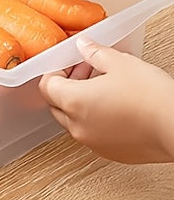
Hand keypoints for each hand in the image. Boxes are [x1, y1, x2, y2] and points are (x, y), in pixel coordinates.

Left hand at [38, 36, 173, 163]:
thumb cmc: (152, 97)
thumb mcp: (120, 63)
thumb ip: (94, 53)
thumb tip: (83, 46)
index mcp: (73, 102)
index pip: (46, 86)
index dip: (56, 71)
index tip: (69, 63)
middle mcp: (78, 126)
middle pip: (56, 103)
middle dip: (67, 85)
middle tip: (86, 71)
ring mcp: (94, 143)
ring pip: (73, 120)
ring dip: (80, 102)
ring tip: (104, 86)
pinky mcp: (111, 153)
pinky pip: (92, 133)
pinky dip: (95, 119)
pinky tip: (115, 106)